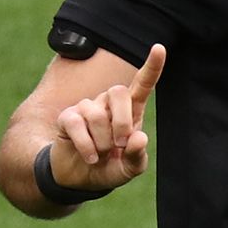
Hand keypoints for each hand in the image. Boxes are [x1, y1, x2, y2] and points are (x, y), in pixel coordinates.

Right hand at [50, 44, 165, 191]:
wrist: (80, 179)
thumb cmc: (110, 167)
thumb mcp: (129, 168)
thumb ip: (137, 156)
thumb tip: (138, 138)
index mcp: (131, 110)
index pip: (143, 84)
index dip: (152, 67)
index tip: (159, 48)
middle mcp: (109, 103)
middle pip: (119, 92)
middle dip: (122, 122)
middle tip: (119, 145)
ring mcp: (87, 108)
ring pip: (97, 114)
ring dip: (102, 141)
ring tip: (102, 154)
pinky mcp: (68, 117)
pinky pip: (76, 124)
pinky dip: (86, 146)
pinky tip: (90, 157)